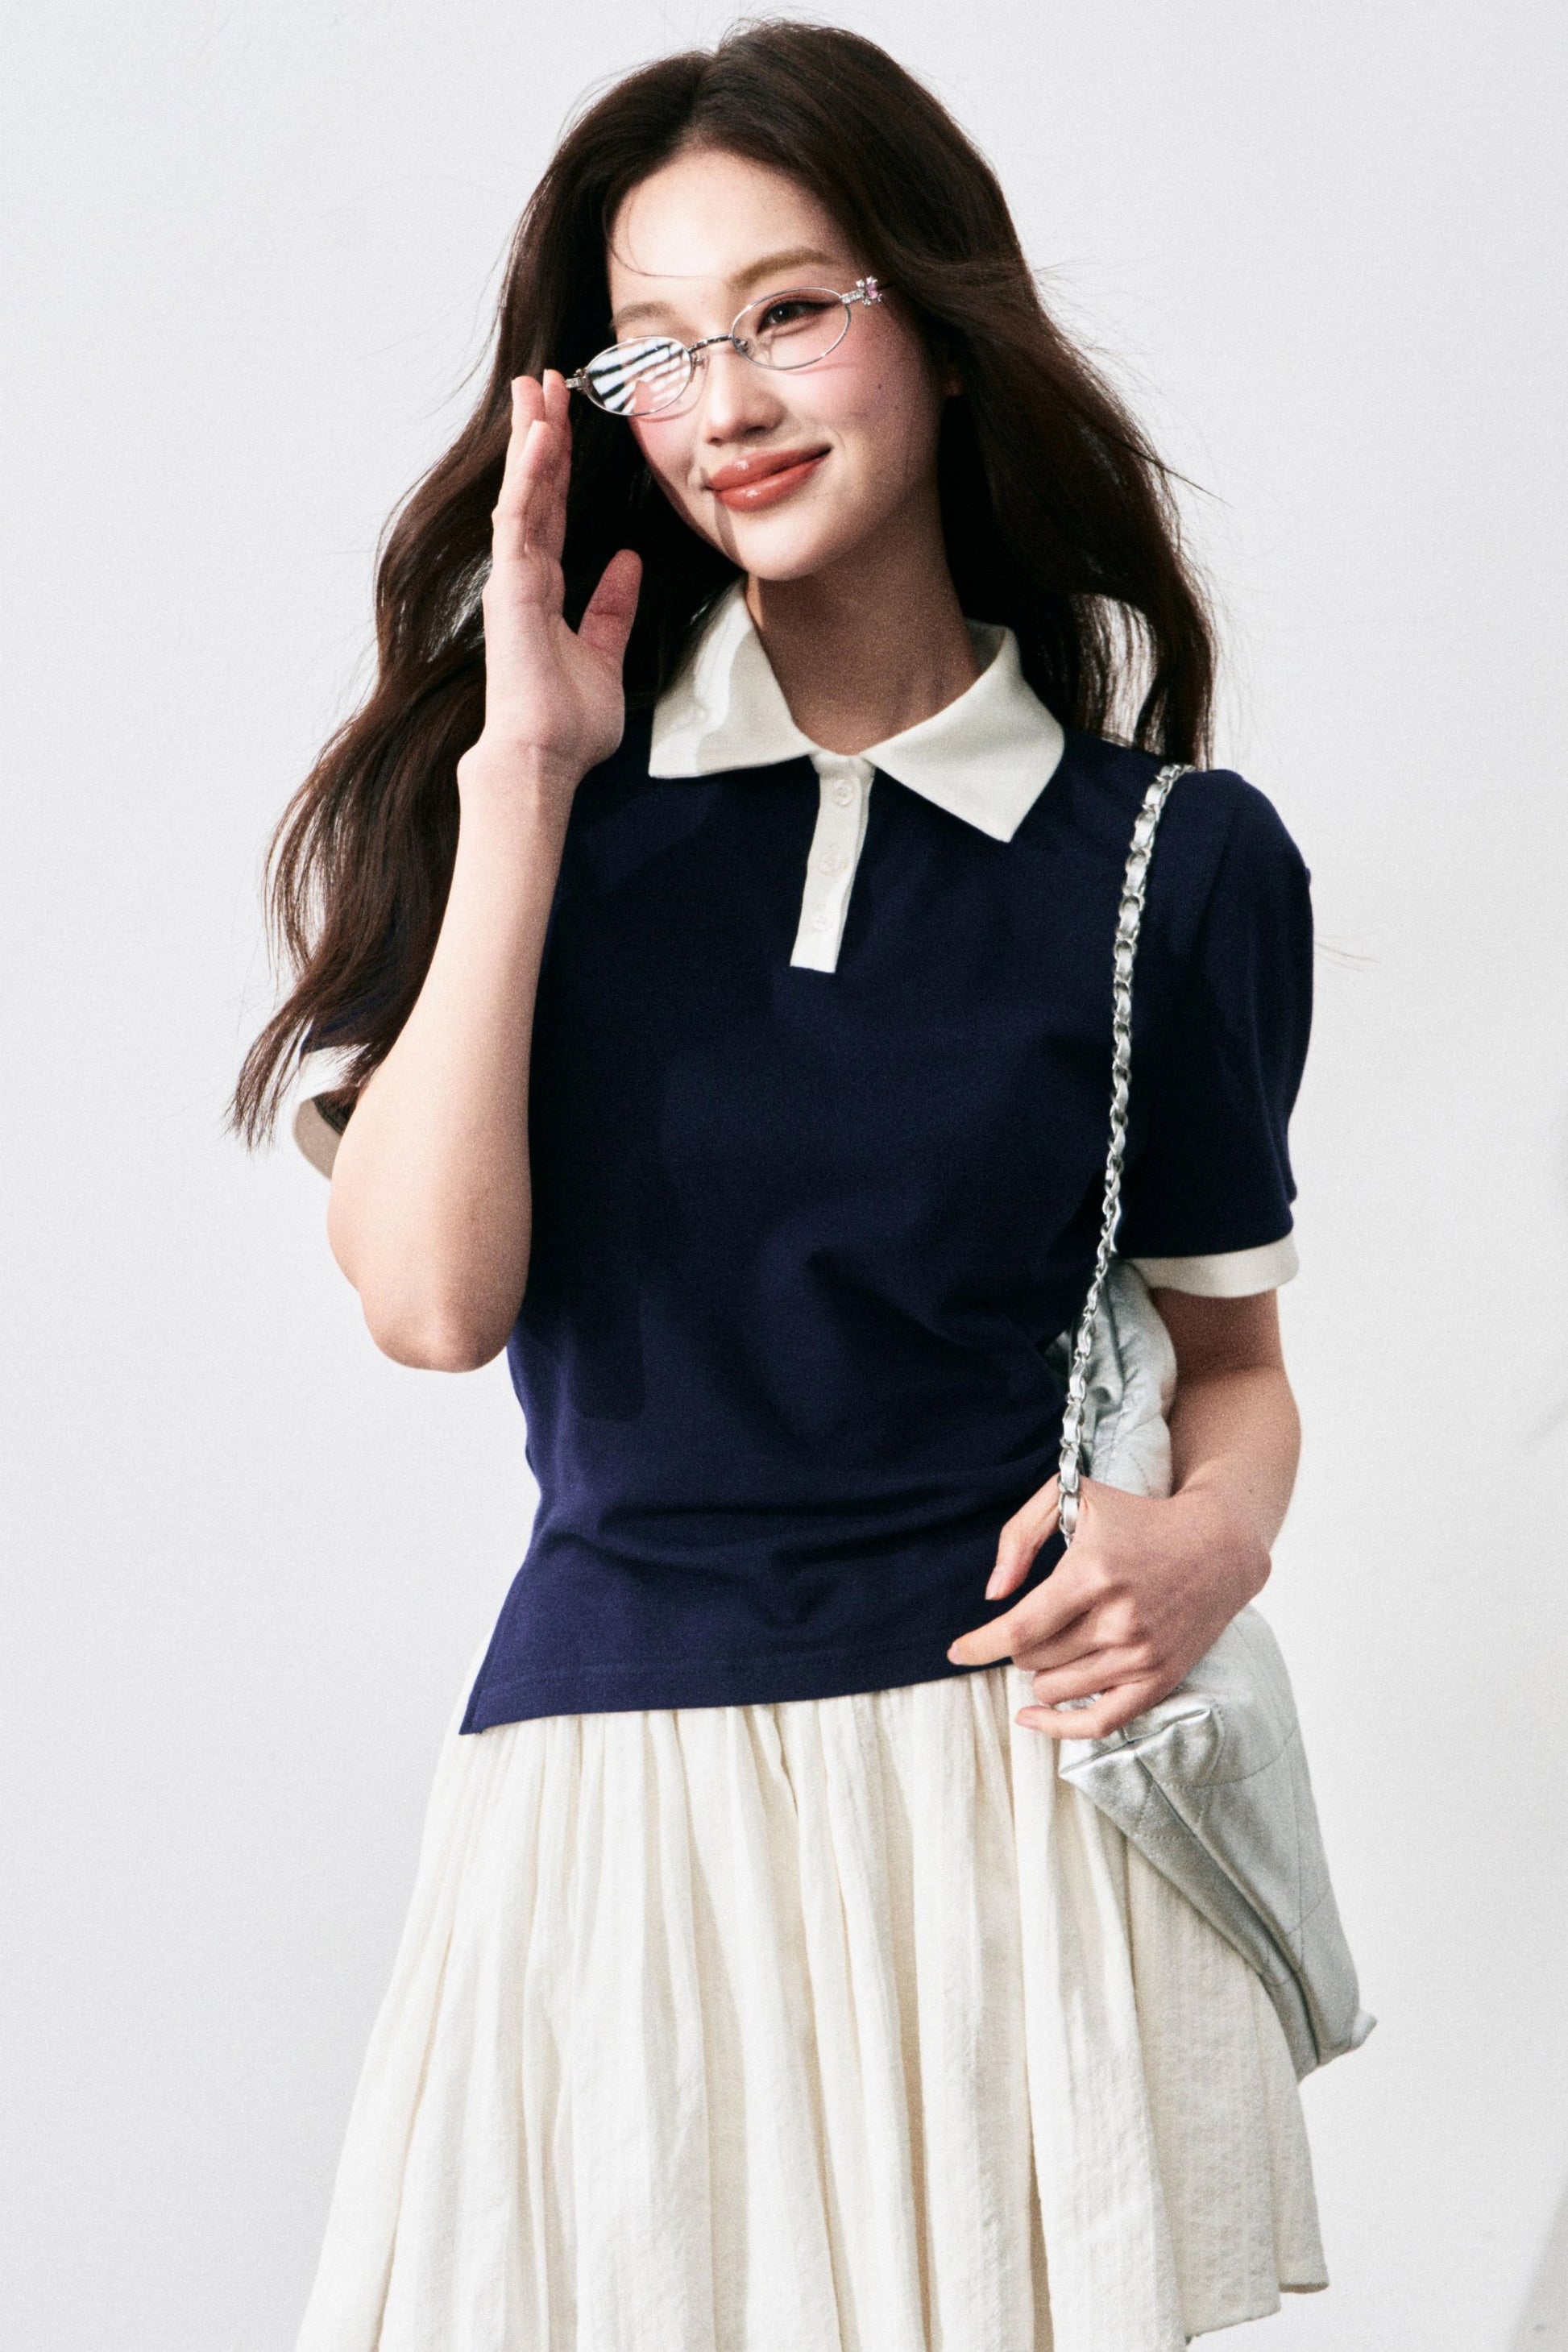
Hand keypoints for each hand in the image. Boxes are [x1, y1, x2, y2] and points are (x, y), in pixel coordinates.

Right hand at [463, 369, 642, 797]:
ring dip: (532, 438)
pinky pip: (522, 517)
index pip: (550, 513)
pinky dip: (532, 474)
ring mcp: (513, 577)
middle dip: (539, 433)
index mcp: (543, 591)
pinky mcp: (511, 585)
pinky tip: (543, 435)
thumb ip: (613, 609)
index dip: (557, 467)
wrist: (545, 756)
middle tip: (546, 382)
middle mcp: (523, 576)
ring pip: (523, 492)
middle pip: (533, 489)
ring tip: (538, 389)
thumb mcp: (605, 655)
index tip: (564, 421)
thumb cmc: (569, 723)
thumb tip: (628, 563)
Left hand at [945, 1473, 1269, 1737]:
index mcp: (1092, 1574)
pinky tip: (1032, 1717)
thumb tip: (993, 1594)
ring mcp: (1141, 1655)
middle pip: (1033, 1660)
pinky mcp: (1160, 1679)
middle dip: (1019, 1645)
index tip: (954, 1651)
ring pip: (1055, 1689)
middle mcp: (1118, 1620)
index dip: (980, 1645)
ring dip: (1039, 1673)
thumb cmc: (1137, 1517)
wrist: (1218, 1545)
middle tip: (1037, 1620)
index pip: (1021, 1629)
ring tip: (1054, 1643)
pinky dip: (1058, 1727)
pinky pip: (1099, 1724)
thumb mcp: (1074, 1498)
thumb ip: (1019, 1535)